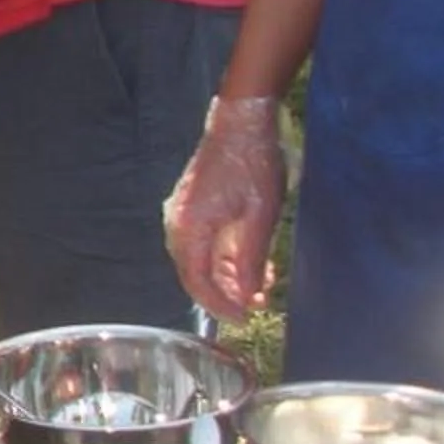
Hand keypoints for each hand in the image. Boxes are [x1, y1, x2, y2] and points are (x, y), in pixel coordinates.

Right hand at [165, 94, 285, 320]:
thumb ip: (251, 260)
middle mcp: (179, 223)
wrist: (241, 125)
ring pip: (202, 259)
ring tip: (264, 284)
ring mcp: (184, 213)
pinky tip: (254, 263)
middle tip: (259, 304)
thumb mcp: (259, 218)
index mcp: (190, 228)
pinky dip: (227, 258)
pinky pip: (206, 243)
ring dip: (230, 276)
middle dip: (227, 293)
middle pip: (195, 273)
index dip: (220, 304)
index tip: (245, 318)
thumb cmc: (251, 167)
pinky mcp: (194, 206)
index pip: (196, 281)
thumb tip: (250, 294)